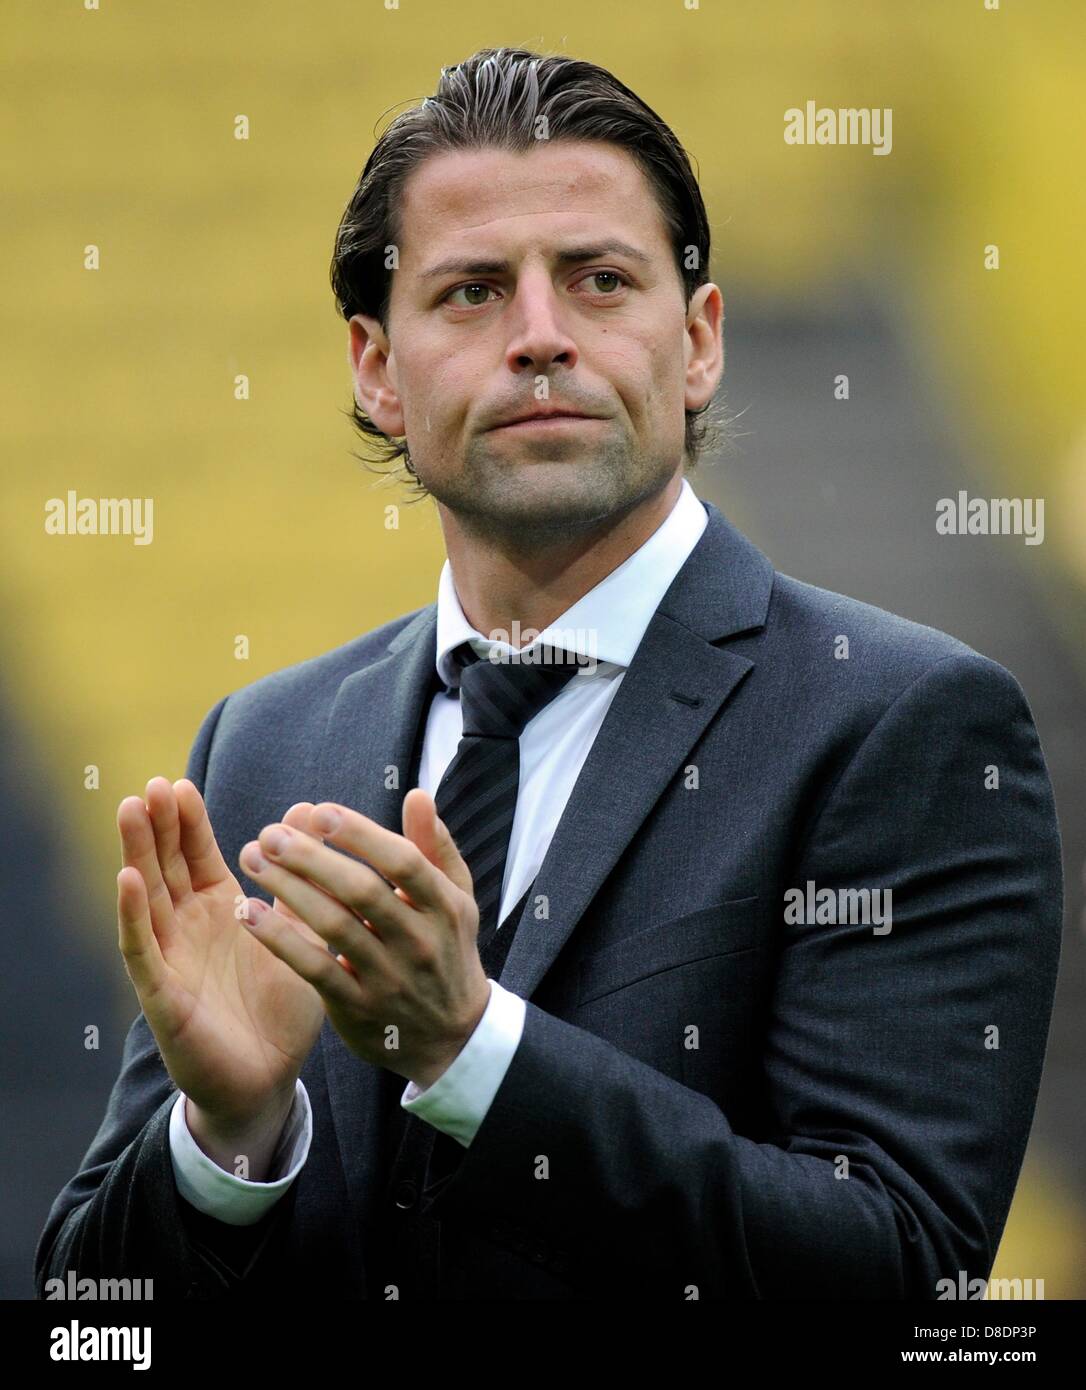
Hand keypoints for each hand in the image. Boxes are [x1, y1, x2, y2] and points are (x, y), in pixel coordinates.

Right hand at [116, 778, 327, 1126]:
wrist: (271, 1078)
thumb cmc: (282, 1006)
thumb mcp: (299, 933)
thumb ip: (300, 882)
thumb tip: (306, 816)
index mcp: (220, 910)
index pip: (196, 856)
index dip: (186, 822)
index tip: (178, 783)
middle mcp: (188, 928)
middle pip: (165, 866)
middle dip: (157, 826)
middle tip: (152, 785)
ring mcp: (171, 958)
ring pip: (147, 897)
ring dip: (137, 854)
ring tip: (130, 810)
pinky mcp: (162, 994)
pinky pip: (142, 949)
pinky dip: (132, 914)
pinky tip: (126, 880)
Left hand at [236, 788, 490, 1087]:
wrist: (453, 1036)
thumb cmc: (446, 950)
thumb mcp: (456, 898)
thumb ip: (434, 846)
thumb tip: (416, 795)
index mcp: (443, 906)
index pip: (402, 862)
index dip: (360, 834)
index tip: (318, 811)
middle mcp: (418, 941)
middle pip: (362, 891)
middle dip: (312, 857)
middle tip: (271, 832)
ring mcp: (388, 977)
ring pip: (333, 927)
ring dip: (287, 889)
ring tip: (252, 858)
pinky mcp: (357, 1007)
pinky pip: (313, 969)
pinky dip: (279, 939)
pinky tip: (247, 912)